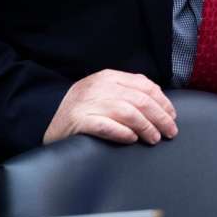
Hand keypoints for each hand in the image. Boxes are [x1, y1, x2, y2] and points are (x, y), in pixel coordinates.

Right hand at [43, 70, 177, 145]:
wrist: (44, 116)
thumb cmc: (81, 107)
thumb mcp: (103, 91)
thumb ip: (127, 91)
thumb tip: (159, 104)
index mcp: (109, 77)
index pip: (145, 86)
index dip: (163, 102)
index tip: (172, 115)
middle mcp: (100, 88)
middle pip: (141, 100)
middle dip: (161, 117)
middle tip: (170, 132)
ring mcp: (89, 104)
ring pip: (128, 113)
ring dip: (146, 127)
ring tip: (154, 138)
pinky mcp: (79, 121)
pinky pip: (107, 126)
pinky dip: (123, 133)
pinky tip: (132, 139)